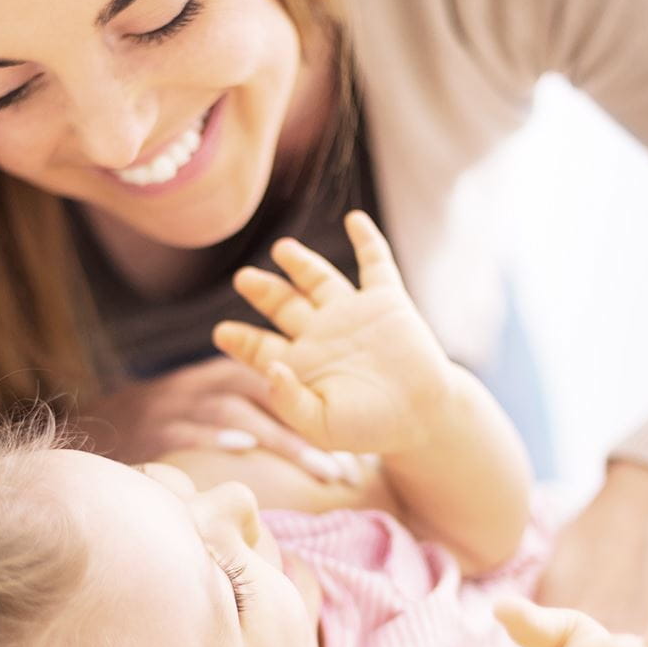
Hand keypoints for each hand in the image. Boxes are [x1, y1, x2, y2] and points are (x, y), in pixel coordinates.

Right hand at [75, 358, 353, 482]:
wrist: (89, 424)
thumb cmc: (159, 425)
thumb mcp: (202, 411)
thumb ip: (244, 420)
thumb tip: (297, 456)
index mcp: (219, 379)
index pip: (278, 387)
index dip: (318, 413)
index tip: (354, 454)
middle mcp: (203, 385)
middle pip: (267, 396)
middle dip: (310, 432)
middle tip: (346, 471)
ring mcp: (178, 404)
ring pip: (237, 412)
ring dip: (281, 438)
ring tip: (318, 467)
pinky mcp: (154, 426)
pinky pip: (188, 426)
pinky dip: (215, 433)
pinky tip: (244, 446)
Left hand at [212, 211, 454, 454]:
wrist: (425, 416)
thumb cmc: (372, 427)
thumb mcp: (323, 426)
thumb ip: (290, 401)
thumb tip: (270, 368)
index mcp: (302, 364)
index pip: (261, 346)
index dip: (241, 339)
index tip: (222, 333)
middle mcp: (322, 333)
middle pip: (283, 304)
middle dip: (263, 291)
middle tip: (244, 279)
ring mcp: (353, 313)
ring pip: (319, 279)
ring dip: (301, 262)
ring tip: (282, 248)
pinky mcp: (386, 301)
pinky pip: (375, 263)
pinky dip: (366, 240)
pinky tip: (354, 219)